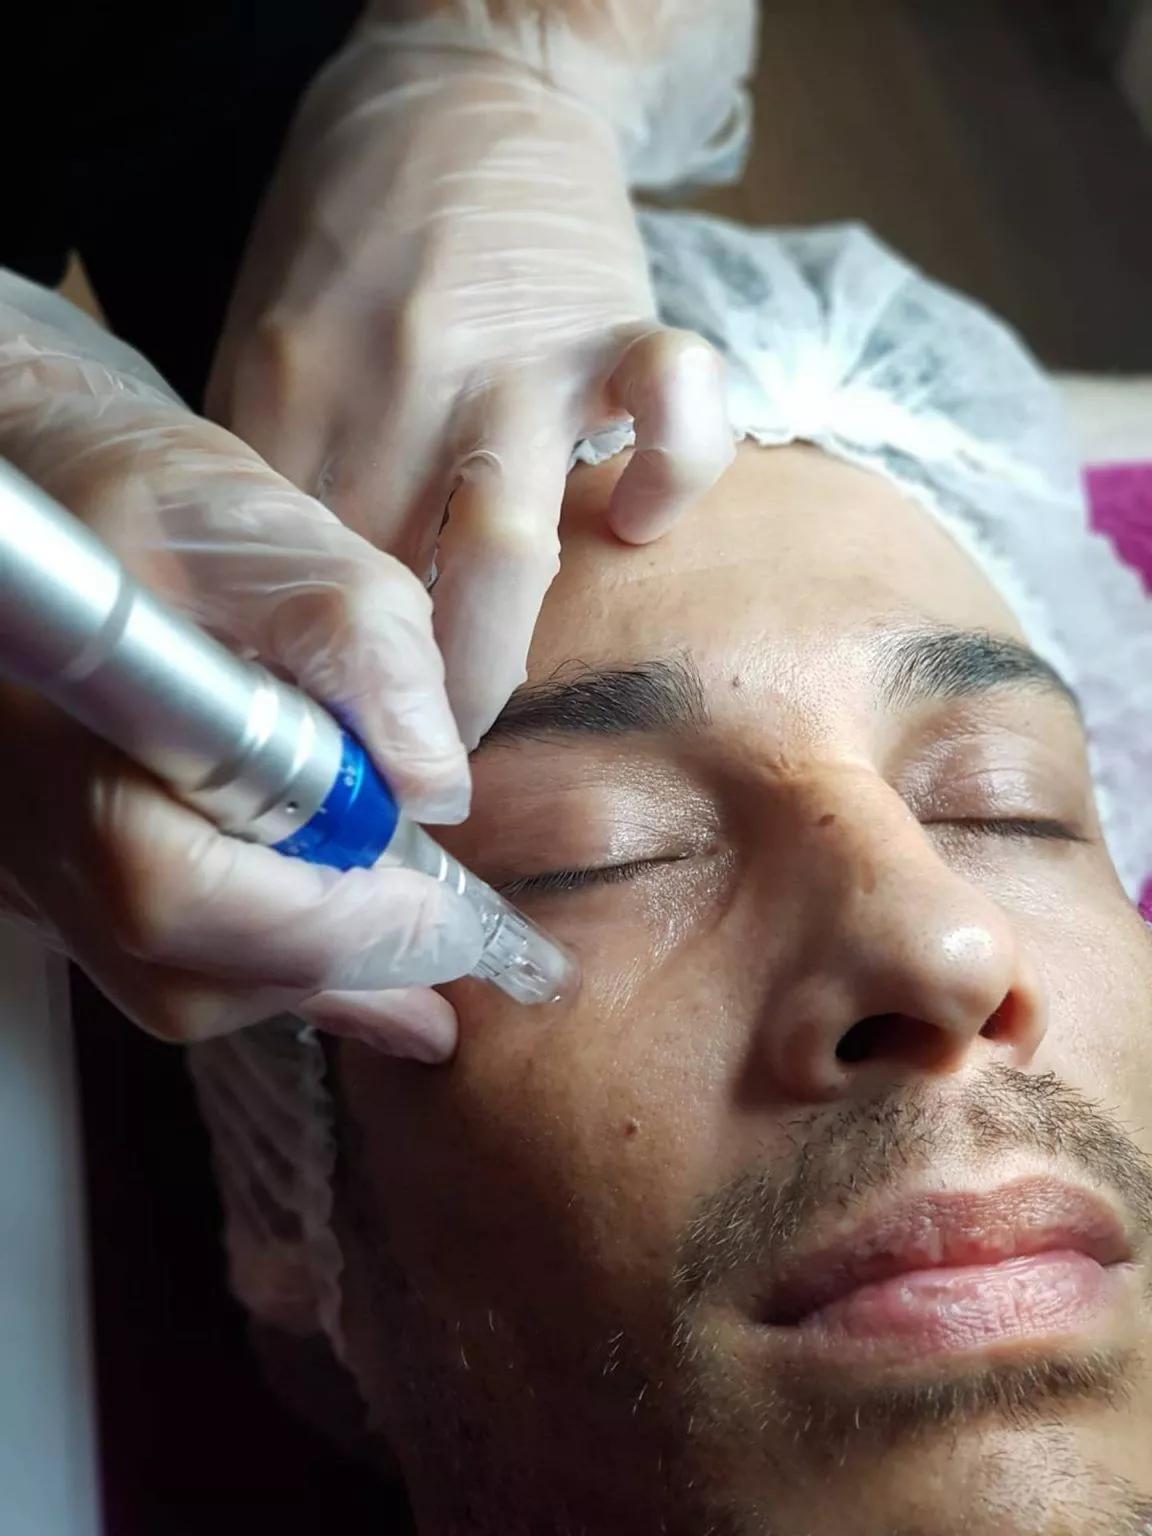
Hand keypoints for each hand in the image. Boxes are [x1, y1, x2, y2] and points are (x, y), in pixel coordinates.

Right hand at [0, 275, 483, 1058]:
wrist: (49, 492)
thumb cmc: (140, 500)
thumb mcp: (260, 530)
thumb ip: (354, 640)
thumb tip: (431, 781)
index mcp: (62, 735)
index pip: (173, 888)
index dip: (320, 925)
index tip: (438, 914)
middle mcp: (28, 821)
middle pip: (176, 964)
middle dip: (335, 963)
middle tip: (450, 938)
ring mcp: (36, 858)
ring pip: (173, 977)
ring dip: (311, 973)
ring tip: (423, 946)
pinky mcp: (65, 871)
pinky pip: (166, 957)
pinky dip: (272, 963)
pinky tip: (359, 954)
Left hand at [209, 39, 734, 745]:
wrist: (457, 82)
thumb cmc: (354, 231)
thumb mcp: (267, 343)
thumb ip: (280, 470)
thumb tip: (292, 612)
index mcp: (291, 395)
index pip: (294, 583)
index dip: (309, 686)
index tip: (323, 750)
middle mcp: (393, 391)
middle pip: (390, 599)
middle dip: (404, 716)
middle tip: (413, 772)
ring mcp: (509, 362)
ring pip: (503, 556)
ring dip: (496, 662)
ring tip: (489, 722)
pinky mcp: (606, 325)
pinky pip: (671, 408)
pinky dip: (675, 475)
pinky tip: (644, 519)